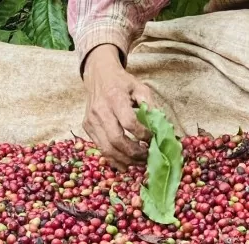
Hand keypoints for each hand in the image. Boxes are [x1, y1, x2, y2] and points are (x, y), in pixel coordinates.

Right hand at [81, 46, 155, 167]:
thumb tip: (161, 127)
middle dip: (135, 153)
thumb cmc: (122, 83)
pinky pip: (101, 149)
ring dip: (126, 160)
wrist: (99, 75)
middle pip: (116, 140)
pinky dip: (115, 160)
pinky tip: (127, 163)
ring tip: (140, 162)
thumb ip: (150, 106)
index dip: (143, 134)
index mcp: (115, 98)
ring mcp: (91, 120)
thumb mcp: (140, 88)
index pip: (129, 122)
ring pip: (107, 149)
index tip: (152, 138)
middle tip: (148, 157)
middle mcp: (100, 110)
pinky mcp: (87, 127)